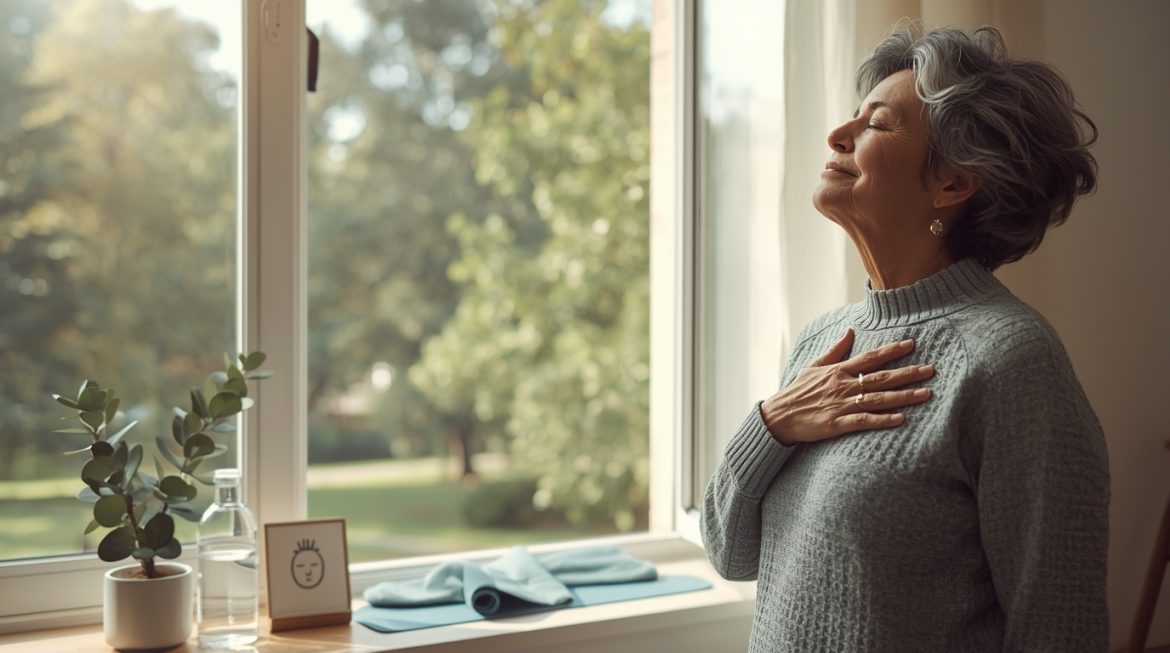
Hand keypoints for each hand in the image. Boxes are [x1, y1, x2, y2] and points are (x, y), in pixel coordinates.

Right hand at [761, 329, 934, 445]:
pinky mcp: (837, 424)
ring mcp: (841, 405)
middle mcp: (842, 386)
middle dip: (907, 373)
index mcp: (838, 371)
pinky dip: (882, 420)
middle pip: (880, 377)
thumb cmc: (797, 391)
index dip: (891, 351)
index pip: (870, 358)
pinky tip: (900, 419)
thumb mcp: (814, 366)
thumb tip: (850, 331)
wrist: (778, 416)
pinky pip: (864, 421)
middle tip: (930, 370)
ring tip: (925, 393)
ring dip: (903, 396)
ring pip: (877, 399)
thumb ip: (835, 350)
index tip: (911, 344)